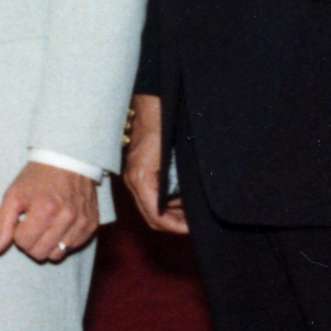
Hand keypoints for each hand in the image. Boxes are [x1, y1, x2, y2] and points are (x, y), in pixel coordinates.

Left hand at [0, 159, 98, 261]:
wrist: (68, 160)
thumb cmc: (37, 178)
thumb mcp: (14, 194)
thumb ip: (3, 223)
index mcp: (45, 208)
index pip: (23, 243)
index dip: (18, 234)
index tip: (22, 220)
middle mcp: (67, 217)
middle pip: (40, 253)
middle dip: (31, 242)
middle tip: (33, 225)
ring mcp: (81, 222)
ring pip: (57, 255)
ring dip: (48, 244)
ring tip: (47, 225)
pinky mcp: (92, 225)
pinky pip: (73, 248)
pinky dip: (64, 240)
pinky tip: (61, 224)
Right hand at [122, 93, 188, 234]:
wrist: (153, 102)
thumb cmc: (165, 125)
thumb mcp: (175, 159)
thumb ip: (178, 187)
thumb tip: (189, 209)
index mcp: (141, 180)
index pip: (156, 218)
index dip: (175, 227)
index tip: (194, 228)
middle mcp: (134, 181)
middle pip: (152, 218)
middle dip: (175, 223)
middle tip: (196, 223)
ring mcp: (134, 177)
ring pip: (152, 208)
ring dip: (172, 213)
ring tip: (193, 211)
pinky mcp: (139, 171)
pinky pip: (151, 196)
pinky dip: (167, 201)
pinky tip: (183, 198)